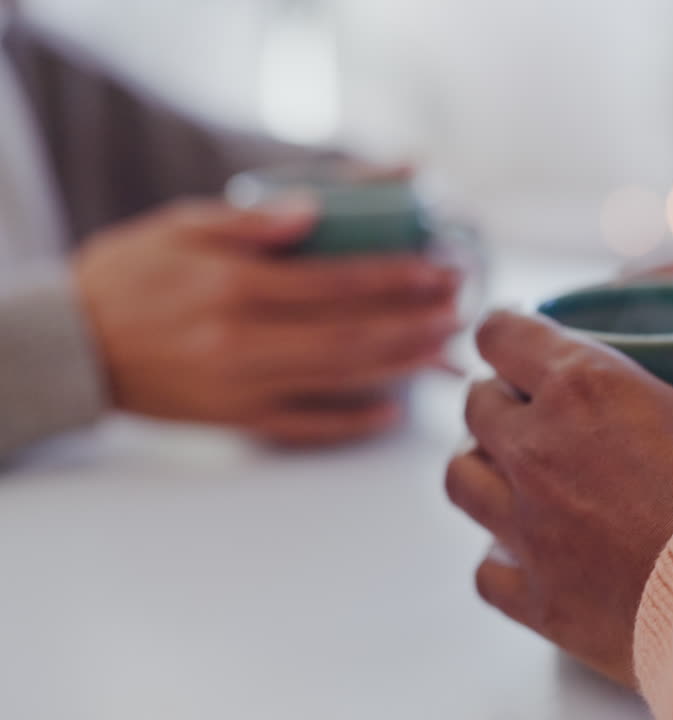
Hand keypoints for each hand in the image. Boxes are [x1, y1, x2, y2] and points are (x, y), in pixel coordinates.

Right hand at [75, 198, 459, 444]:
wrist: (72, 345)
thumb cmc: (131, 275)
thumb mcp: (181, 226)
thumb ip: (251, 221)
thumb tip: (316, 210)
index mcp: (233, 285)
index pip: (336, 282)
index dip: (396, 277)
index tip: (440, 268)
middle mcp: (243, 340)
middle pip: (351, 334)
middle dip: (415, 322)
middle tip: (461, 308)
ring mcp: (243, 387)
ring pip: (340, 379)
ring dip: (401, 366)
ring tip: (446, 350)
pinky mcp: (237, 420)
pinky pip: (307, 426)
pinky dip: (353, 421)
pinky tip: (393, 411)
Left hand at [446, 310, 672, 685]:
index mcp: (587, 389)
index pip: (501, 333)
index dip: (508, 331)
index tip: (527, 340)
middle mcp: (537, 450)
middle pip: (475, 405)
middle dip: (500, 401)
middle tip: (539, 411)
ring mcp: (524, 526)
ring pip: (460, 480)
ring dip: (484, 470)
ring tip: (522, 476)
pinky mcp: (532, 594)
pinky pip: (487, 570)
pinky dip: (503, 558)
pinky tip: (537, 556)